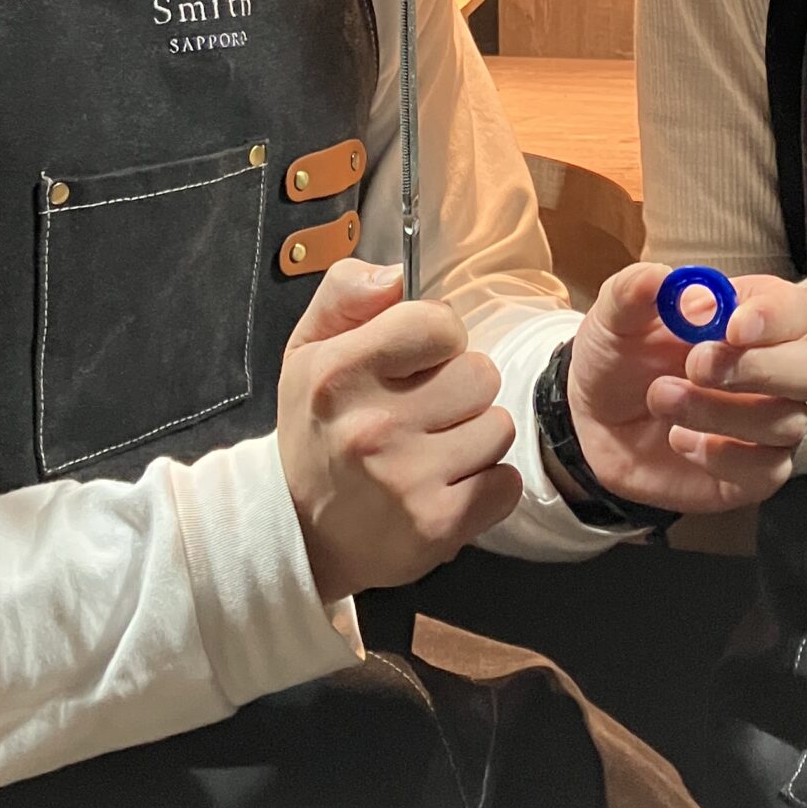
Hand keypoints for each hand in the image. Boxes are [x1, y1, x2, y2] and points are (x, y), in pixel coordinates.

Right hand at [277, 261, 521, 601]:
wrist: (300, 533)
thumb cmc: (317, 429)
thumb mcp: (308, 349)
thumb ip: (346, 293)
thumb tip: (397, 274)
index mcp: (339, 373)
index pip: (439, 323)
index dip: (439, 337)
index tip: (418, 360)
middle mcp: (373, 426)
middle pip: (481, 374)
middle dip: (461, 389)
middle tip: (424, 412)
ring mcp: (407, 480)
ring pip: (499, 427)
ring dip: (474, 437)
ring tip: (433, 451)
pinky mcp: (437, 524)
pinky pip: (506, 483)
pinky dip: (486, 485)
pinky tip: (447, 487)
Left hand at [566, 264, 806, 513]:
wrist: (596, 423)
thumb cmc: (620, 358)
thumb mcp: (614, 318)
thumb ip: (633, 292)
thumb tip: (659, 277)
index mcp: (750, 315)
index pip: (792, 310)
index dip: (773, 318)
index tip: (735, 327)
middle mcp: (773, 368)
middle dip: (761, 369)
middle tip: (697, 365)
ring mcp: (769, 422)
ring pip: (788, 421)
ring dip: (722, 411)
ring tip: (662, 398)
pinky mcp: (755, 471)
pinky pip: (769, 470)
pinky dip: (724, 456)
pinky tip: (680, 440)